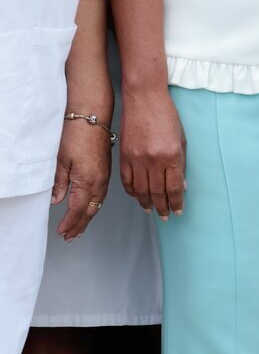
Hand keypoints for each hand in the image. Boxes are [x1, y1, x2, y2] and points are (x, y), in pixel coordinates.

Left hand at [52, 119, 111, 240]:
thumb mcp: (61, 160)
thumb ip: (60, 183)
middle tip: (70, 237)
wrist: (92, 116)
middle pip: (90, 211)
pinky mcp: (106, 171)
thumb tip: (57, 199)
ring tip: (79, 227)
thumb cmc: (78, 133)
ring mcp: (105, 177)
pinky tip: (89, 208)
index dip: (69, 223)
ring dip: (87, 218)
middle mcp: (100, 182)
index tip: (62, 232)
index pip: (77, 210)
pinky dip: (94, 206)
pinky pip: (101, 195)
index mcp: (88, 181)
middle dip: (79, 226)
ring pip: (97, 205)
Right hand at [120, 89, 185, 218]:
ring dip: (146, 203)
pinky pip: (126, 181)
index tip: (178, 211)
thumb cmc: (166, 116)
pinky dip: (132, 192)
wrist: (144, 99)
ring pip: (140, 190)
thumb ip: (181, 163)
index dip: (176, 203)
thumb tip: (181, 186)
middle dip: (162, 208)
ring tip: (151, 210)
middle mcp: (153, 160)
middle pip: (157, 193)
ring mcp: (137, 159)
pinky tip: (137, 197)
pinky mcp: (124, 156)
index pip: (174, 188)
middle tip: (165, 216)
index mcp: (171, 155)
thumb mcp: (181, 139)